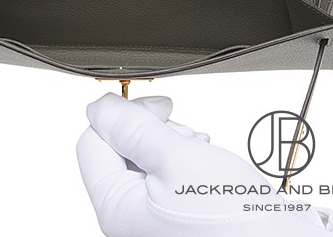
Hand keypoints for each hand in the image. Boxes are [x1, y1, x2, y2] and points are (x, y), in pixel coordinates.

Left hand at [77, 93, 332, 236]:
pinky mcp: (181, 214)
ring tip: (204, 154)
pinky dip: (190, 159)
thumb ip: (133, 128)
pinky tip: (211, 167)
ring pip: (148, 157)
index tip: (157, 106)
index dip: (122, 115)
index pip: (92, 143)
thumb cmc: (239, 225)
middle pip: (120, 148)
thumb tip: (99, 106)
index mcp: (117, 209)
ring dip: (176, 143)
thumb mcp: (178, 160)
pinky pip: (171, 172)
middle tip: (186, 136)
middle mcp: (132, 217)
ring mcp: (157, 216)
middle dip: (154, 129)